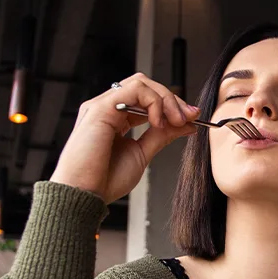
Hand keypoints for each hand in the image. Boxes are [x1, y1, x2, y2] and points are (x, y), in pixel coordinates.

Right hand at [49, 74, 198, 202]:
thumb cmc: (105, 180)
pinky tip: (158, 121)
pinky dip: (154, 102)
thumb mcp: (142, 154)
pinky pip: (134, 90)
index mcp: (115, 120)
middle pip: (145, 87)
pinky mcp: (101, 107)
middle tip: (189, 117)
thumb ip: (161, 136)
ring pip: (141, 83)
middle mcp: (108, 109)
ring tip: (176, 120)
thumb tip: (185, 124)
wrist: (85, 195)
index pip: (146, 100)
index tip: (192, 119)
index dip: (171, 106)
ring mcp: (103, 106)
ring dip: (165, 99)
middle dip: (172, 99)